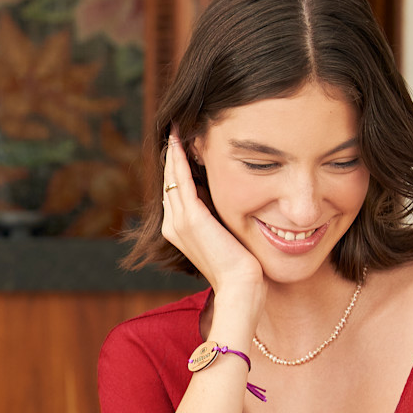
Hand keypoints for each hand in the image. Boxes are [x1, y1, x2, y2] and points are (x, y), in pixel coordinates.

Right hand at [162, 133, 265, 315]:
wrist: (241, 288)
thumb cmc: (242, 269)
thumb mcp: (227, 237)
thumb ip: (220, 218)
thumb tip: (232, 198)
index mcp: (179, 230)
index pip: (175, 190)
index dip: (179, 166)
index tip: (185, 142)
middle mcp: (172, 224)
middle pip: (169, 179)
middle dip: (174, 153)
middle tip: (177, 125)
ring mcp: (179, 221)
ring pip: (172, 175)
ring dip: (174, 150)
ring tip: (178, 125)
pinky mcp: (191, 217)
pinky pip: (181, 179)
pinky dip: (180, 157)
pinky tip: (181, 138)